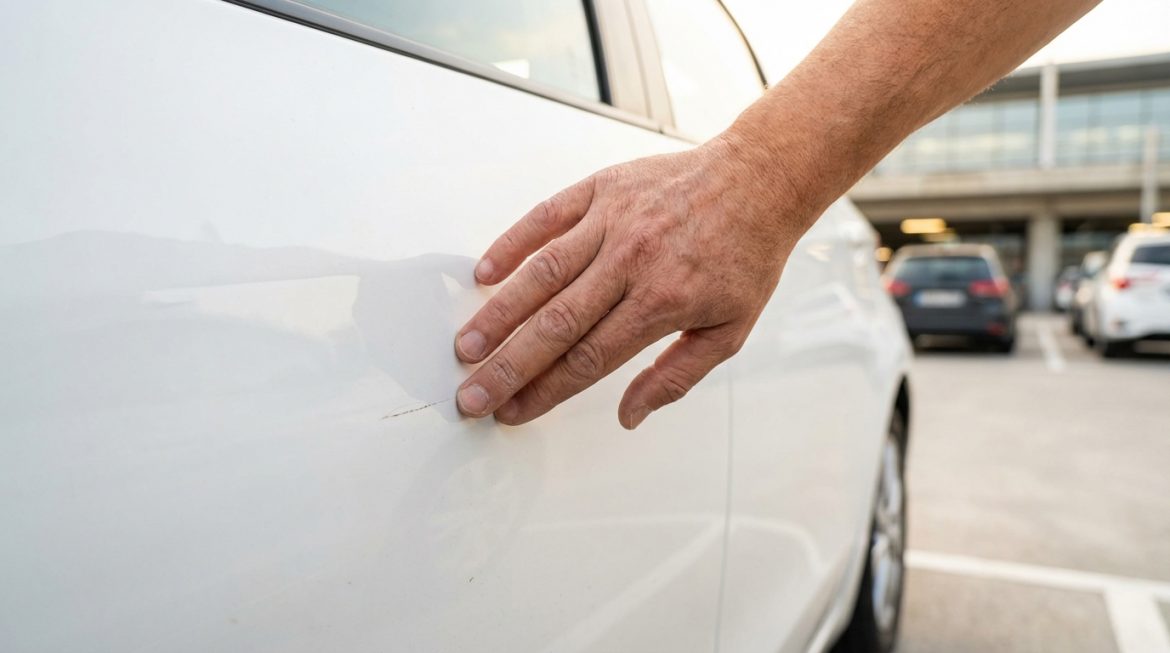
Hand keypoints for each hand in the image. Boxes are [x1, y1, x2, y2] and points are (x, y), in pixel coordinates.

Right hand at [453, 135, 805, 428]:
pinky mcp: (601, 189)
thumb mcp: (729, 330)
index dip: (545, 392)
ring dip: (500, 313)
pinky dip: (512, 243)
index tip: (512, 413)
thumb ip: (677, 377)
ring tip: (467, 346)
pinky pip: (546, 217)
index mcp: (662, 302)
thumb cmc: (745, 256)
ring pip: (542, 273)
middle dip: (508, 367)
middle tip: (471, 396)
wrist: (759, 180)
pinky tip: (485, 274)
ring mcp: (612, 221)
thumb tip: (630, 416)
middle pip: (556, 324)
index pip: (588, 360)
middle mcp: (631, 261)